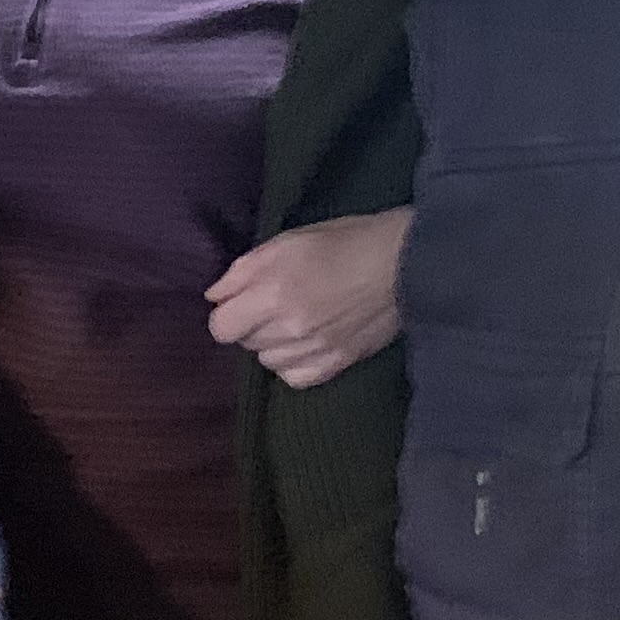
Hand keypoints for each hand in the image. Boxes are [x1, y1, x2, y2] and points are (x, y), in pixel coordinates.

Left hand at [207, 209, 413, 388]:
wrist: (403, 262)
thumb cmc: (344, 242)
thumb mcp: (286, 241)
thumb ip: (243, 270)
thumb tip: (215, 296)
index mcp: (273, 293)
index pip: (221, 327)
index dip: (227, 312)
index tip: (242, 300)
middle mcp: (290, 327)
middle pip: (244, 343)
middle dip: (251, 323)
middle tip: (275, 301)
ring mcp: (315, 349)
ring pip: (268, 361)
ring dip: (273, 343)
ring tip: (294, 320)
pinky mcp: (337, 363)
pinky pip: (295, 378)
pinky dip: (293, 363)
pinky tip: (305, 344)